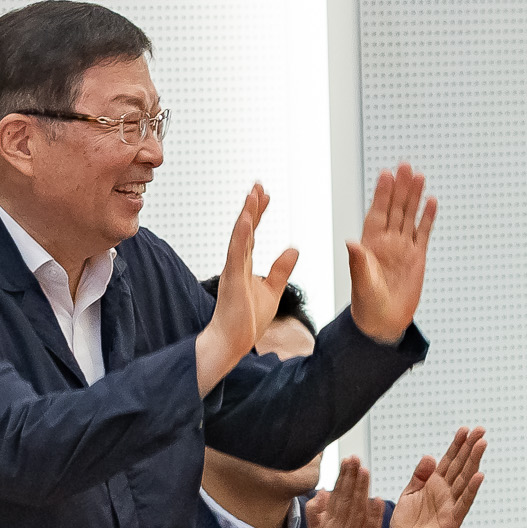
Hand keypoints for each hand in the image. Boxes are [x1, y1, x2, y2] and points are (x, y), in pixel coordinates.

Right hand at [196, 183, 300, 393]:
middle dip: (251, 206)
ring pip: (240, 237)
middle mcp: (236, 264)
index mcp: (244, 266)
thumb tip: (294, 249)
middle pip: (245, 229)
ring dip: (246, 215)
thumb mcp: (272, 290)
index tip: (265, 194)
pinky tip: (246, 221)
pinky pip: (236, 254)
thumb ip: (281, 269)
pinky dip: (241, 236)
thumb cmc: (247, 322)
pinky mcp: (232, 281)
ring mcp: (233, 271)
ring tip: (252, 194)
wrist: (232, 343)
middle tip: (258, 184)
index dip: (259, 213)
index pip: (252, 234)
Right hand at [304, 458, 378, 527]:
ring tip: (365, 471)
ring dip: (360, 490)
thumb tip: (321, 493)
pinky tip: (377, 500)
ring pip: (356, 511)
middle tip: (355, 458)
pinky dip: (373, 515)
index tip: (347, 461)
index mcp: (327, 526)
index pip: (335, 497)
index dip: (342, 478)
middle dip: (350, 478)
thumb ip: (317, 515)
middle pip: (344, 500)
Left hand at [345, 163, 436, 343]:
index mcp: (370, 244)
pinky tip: (431, 201)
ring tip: (419, 176)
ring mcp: (402, 248)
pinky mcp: (417, 257)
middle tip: (405, 166)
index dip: (382, 194)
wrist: (383, 322)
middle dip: (400, 188)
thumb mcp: (361, 283)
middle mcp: (386, 242)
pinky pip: (423, 232)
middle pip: (395, 209)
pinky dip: (427, 217)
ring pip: (409, 216)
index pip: (377, 213)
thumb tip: (351, 242)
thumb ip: (358, 262)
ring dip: (414, 197)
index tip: (386, 174)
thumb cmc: (367, 305)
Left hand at [390, 427, 485, 527]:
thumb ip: (418, 476)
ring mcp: (451, 504)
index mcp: (434, 485)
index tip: (464, 430)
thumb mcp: (408, 496)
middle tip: (480, 429)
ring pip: (465, 479)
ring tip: (482, 443)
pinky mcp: (452, 519)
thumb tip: (430, 456)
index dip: (456, 445)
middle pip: (460, 465)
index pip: (448, 460)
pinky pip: (464, 502)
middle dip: (469, 447)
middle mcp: (445, 492)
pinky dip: (472, 489)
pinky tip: (479, 475)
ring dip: (474, 461)